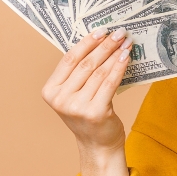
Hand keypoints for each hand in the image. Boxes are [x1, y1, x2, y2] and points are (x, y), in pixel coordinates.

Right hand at [41, 28, 132, 175]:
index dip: (87, 42)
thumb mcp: (74, 94)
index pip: (69, 59)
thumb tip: (99, 41)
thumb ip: (78, 73)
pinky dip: (119, 68)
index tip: (102, 30)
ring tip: (126, 43)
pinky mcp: (95, 112)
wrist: (97, 145)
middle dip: (105, 45)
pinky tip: (126, 58)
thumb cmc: (87, 115)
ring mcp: (76, 107)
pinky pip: (109, 83)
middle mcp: (60, 99)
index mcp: (50, 91)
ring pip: (99, 72)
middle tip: (119, 33)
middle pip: (85, 64)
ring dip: (114, 54)